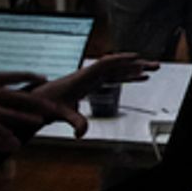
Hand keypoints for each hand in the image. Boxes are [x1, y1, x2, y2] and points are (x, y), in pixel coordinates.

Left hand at [34, 53, 159, 110]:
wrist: (36, 101)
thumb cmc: (45, 103)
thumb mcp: (59, 113)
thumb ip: (73, 121)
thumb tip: (81, 133)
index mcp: (82, 77)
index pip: (105, 64)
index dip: (121, 60)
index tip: (137, 57)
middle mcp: (89, 75)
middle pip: (117, 67)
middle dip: (136, 65)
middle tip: (155, 65)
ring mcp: (92, 79)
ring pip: (117, 71)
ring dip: (135, 70)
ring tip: (152, 70)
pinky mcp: (93, 84)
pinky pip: (114, 78)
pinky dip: (127, 77)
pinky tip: (138, 78)